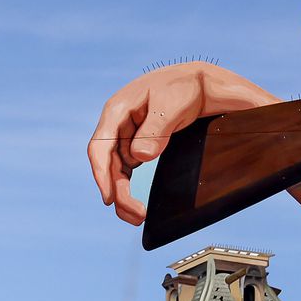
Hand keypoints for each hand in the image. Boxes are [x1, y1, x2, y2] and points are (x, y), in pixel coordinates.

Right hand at [86, 61, 278, 224]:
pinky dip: (129, 187)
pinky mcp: (137, 144)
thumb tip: (140, 156)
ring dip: (122, 194)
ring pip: (116, 170)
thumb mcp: (172, 104)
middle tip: (136, 215)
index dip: (102, 175)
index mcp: (117, 110)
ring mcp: (126, 135)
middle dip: (117, 192)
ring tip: (138, 216)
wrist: (199, 84)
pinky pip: (127, 169)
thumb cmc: (184, 87)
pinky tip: (137, 203)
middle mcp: (117, 124)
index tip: (110, 198)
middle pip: (108, 164)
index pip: (100, 146)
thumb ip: (156, 130)